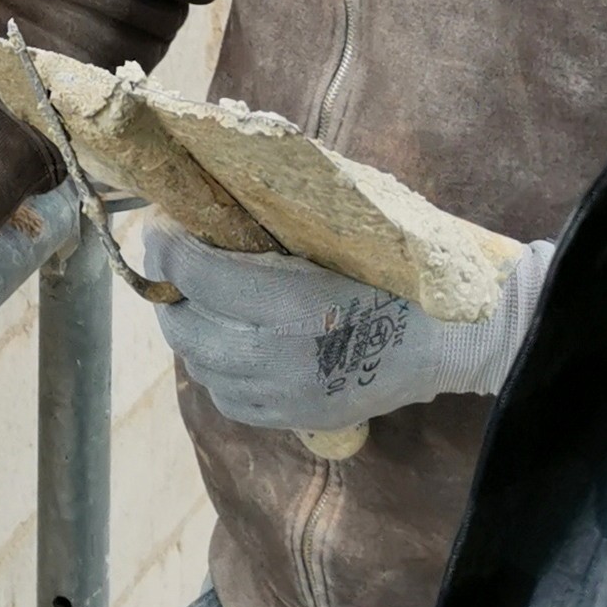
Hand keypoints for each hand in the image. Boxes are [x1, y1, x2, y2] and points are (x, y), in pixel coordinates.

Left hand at [142, 224, 554, 433]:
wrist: (451, 339)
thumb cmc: (398, 267)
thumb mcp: (339, 227)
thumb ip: (277, 217)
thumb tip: (217, 185)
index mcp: (296, 302)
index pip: (202, 278)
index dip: (167, 252)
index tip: (155, 230)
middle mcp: (282, 358)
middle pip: (189, 329)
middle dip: (170, 292)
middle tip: (171, 263)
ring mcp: (289, 398)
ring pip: (203, 368)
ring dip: (191, 331)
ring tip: (198, 300)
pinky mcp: (298, 421)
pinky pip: (230, 400)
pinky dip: (216, 370)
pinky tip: (227, 343)